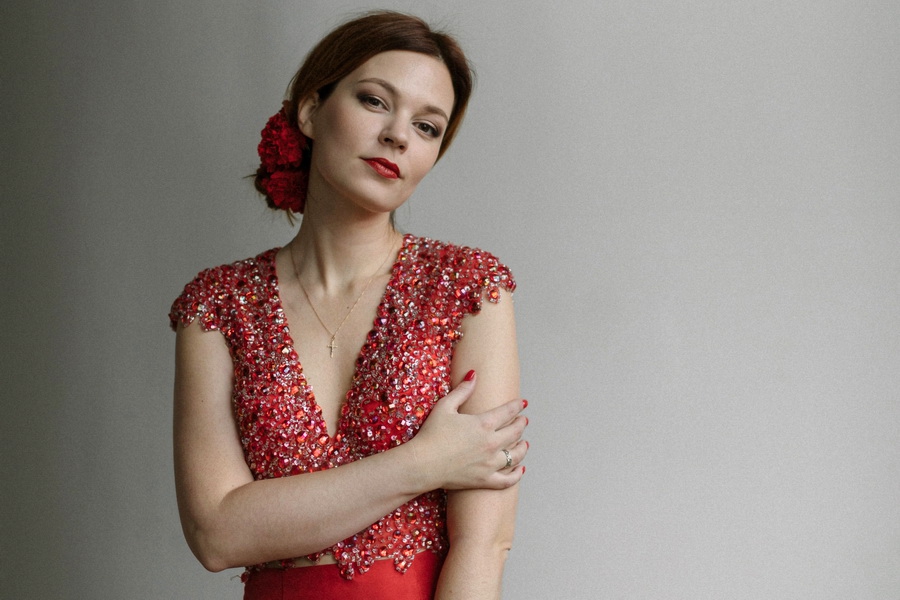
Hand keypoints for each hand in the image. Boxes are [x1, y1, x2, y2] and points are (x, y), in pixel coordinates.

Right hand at [411, 372, 527, 490]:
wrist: (423, 464)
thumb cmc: (431, 434)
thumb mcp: (445, 406)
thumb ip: (462, 390)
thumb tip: (473, 374)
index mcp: (484, 424)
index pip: (508, 412)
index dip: (517, 406)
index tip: (522, 403)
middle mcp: (491, 443)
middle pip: (515, 432)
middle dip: (521, 424)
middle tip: (523, 420)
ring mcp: (490, 463)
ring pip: (515, 455)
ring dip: (522, 447)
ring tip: (524, 443)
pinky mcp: (485, 480)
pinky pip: (507, 480)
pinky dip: (516, 475)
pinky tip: (520, 470)